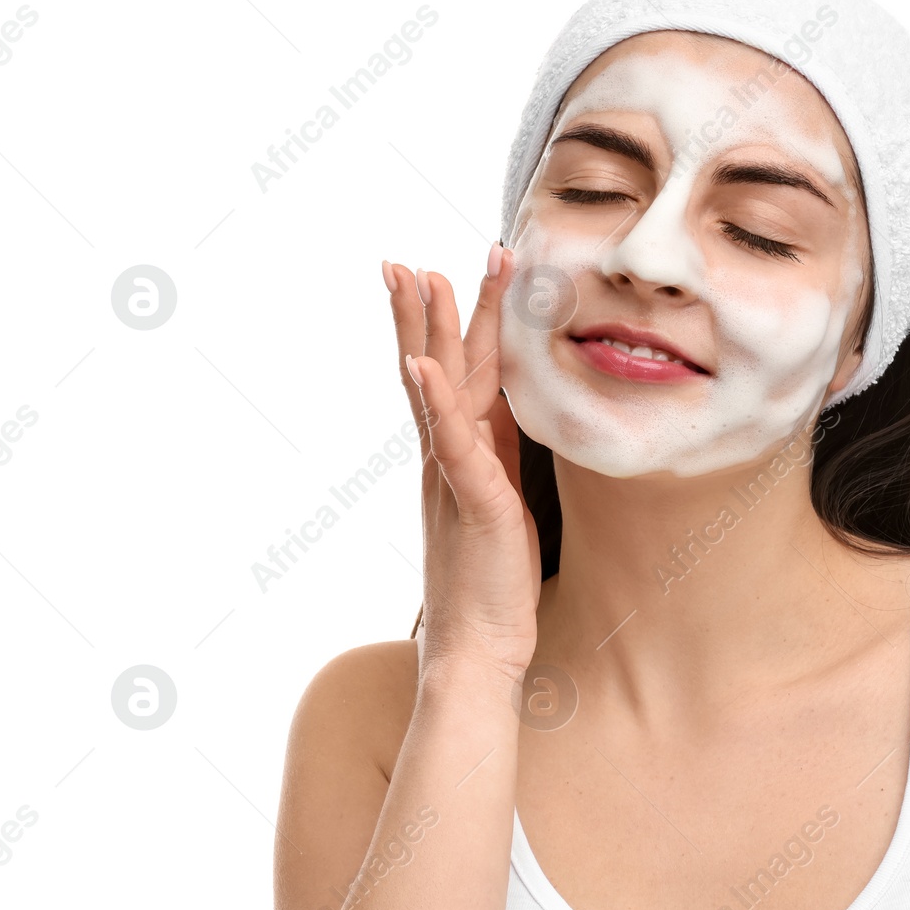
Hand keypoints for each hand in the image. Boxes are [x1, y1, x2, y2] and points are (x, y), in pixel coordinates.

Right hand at [386, 247, 539, 679]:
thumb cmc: (493, 584)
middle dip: (425, 311)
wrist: (479, 651)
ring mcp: (453, 477)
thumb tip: (504, 423)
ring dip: (430, 331)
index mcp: (460, 458)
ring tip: (417, 277)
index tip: (437, 274)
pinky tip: (425, 363)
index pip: (452, 378)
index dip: (448, 327)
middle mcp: (447, 460)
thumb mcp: (502, 504)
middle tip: (404, 259)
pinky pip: (453, 443)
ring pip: (441, 390)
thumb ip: (496, 461)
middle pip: (434, 370)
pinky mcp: (473, 501)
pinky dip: (439, 400)